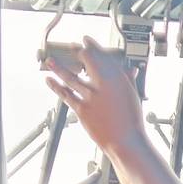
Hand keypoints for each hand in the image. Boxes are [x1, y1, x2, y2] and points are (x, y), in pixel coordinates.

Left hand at [45, 36, 144, 155]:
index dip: (92, 45)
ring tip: (50, 61)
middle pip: (86, 62)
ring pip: (71, 77)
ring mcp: (90, 97)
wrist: (125, 142)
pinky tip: (50, 80)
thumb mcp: (132, 96)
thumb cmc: (131, 122)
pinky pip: (66, 95)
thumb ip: (128, 80)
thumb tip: (129, 70)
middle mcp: (101, 85)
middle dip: (77, 52)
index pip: (101, 55)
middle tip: (71, 46)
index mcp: (116, 79)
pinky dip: (56, 86)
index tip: (87, 40)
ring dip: (58, 67)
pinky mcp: (81, 110)